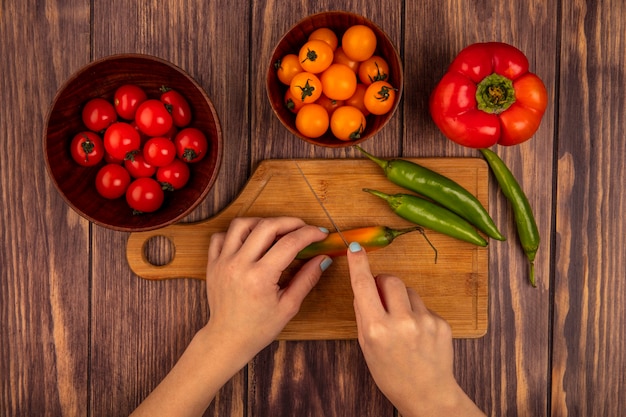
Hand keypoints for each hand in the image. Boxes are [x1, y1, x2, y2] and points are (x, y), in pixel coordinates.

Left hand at [131, 217, 330, 416]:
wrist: (228, 339)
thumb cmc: (259, 327)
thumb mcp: (289, 306)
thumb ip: (307, 279)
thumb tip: (323, 258)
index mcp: (260, 278)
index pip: (289, 243)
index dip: (309, 234)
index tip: (320, 234)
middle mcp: (239, 265)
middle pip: (267, 226)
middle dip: (290, 222)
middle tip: (303, 228)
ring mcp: (223, 262)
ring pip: (241, 224)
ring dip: (262, 222)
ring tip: (276, 231)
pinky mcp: (213, 263)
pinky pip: (221, 236)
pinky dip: (237, 233)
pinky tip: (250, 240)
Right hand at [346, 242, 484, 416]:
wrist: (427, 394)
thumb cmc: (391, 374)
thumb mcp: (367, 347)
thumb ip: (364, 315)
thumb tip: (363, 287)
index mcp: (376, 329)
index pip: (363, 286)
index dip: (358, 264)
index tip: (355, 249)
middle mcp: (401, 322)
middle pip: (390, 280)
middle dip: (383, 283)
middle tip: (381, 298)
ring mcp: (424, 321)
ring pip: (408, 291)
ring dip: (402, 299)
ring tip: (403, 325)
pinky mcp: (441, 323)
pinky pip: (424, 306)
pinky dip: (418, 314)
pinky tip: (418, 335)